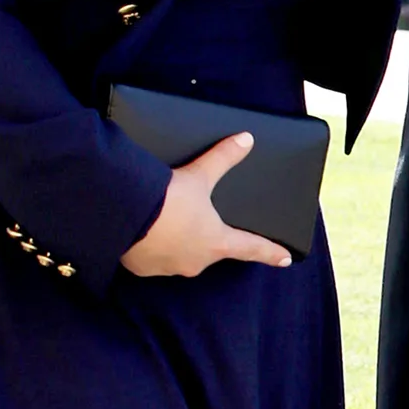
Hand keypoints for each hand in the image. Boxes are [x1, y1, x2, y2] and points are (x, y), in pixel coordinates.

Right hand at [120, 134, 291, 276]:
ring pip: (181, 255)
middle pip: (210, 249)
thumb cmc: (167, 199)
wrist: (122, 215)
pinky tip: (145, 230)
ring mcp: (168, 268)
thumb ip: (223, 159)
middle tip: (196, 218)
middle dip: (205, 236)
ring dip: (178, 241)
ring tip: (166, 220)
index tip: (285, 259)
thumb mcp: (199, 176)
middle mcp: (196, 261)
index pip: (251, 248)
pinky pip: (154, 259)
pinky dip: (153, 246)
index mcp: (216, 242)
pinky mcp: (143, 268)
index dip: (270, 252)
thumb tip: (246, 139)